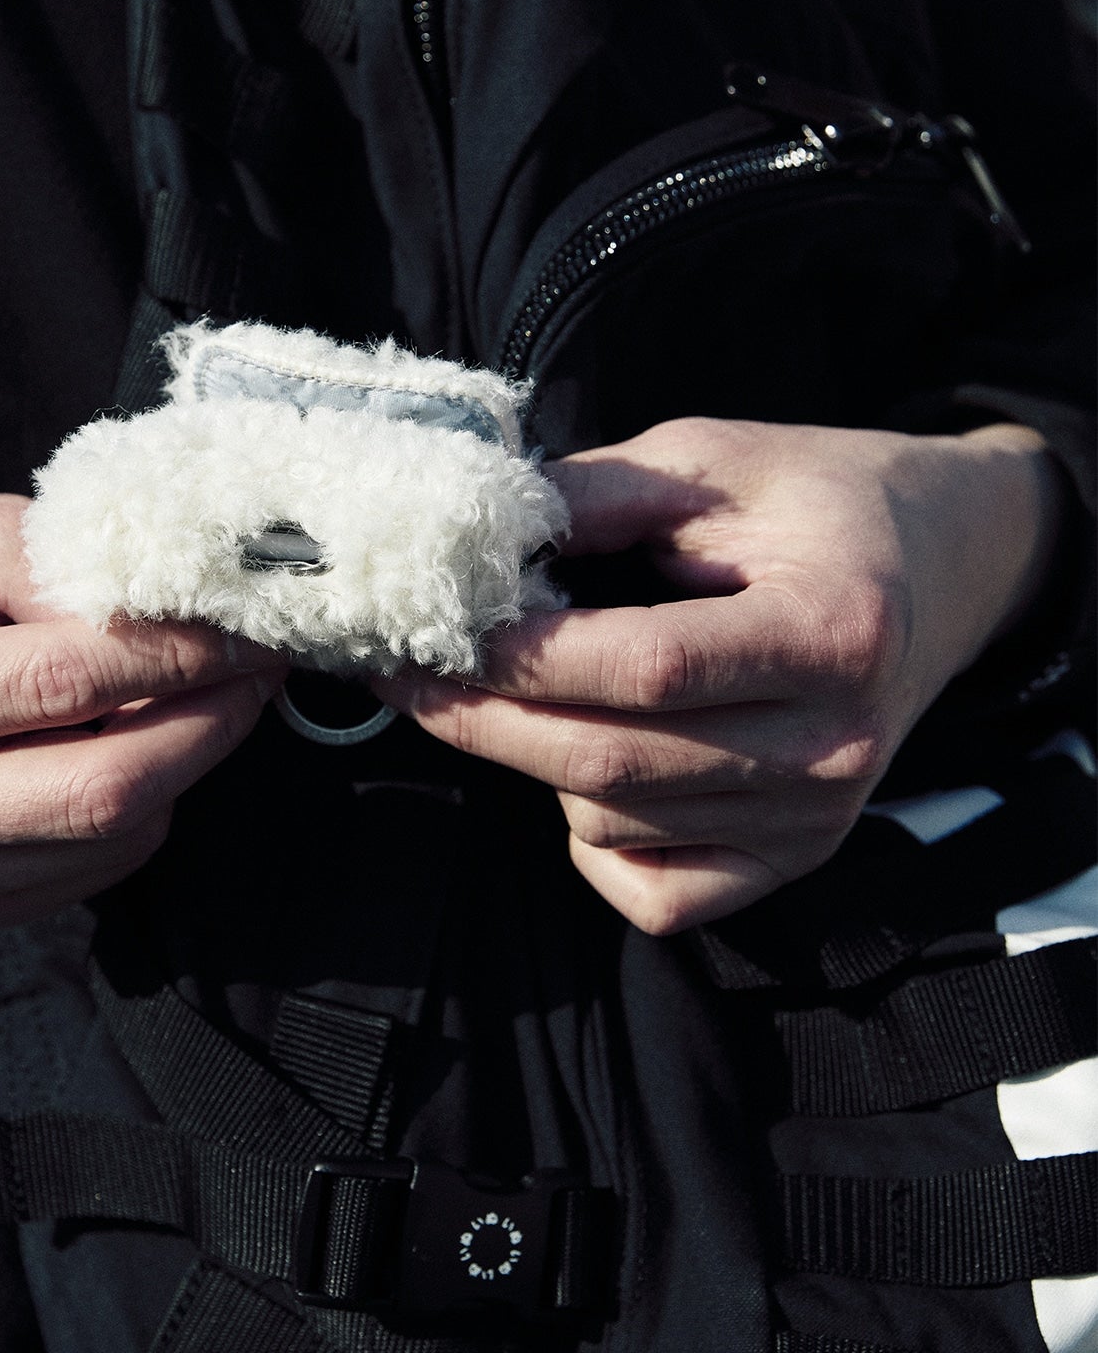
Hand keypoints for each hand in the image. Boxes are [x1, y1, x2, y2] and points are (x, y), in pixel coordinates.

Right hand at [0, 494, 283, 930]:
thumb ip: (71, 569)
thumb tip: (193, 610)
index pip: (67, 686)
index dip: (178, 655)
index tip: (248, 626)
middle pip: (103, 793)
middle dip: (207, 724)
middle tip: (257, 667)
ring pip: (115, 839)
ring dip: (183, 764)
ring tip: (197, 693)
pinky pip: (96, 869)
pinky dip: (143, 806)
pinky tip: (133, 743)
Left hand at [376, 418, 1062, 933]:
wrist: (943, 569)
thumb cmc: (820, 502)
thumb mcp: (714, 459)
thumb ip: (596, 494)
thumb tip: (475, 534)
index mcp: (832, 629)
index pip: (649, 667)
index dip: (527, 656)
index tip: (435, 628)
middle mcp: (834, 745)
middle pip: (612, 762)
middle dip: (484, 719)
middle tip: (409, 672)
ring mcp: (817, 819)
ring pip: (611, 823)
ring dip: (535, 760)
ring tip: (525, 687)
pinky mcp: (795, 860)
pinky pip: (655, 893)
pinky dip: (594, 839)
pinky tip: (591, 765)